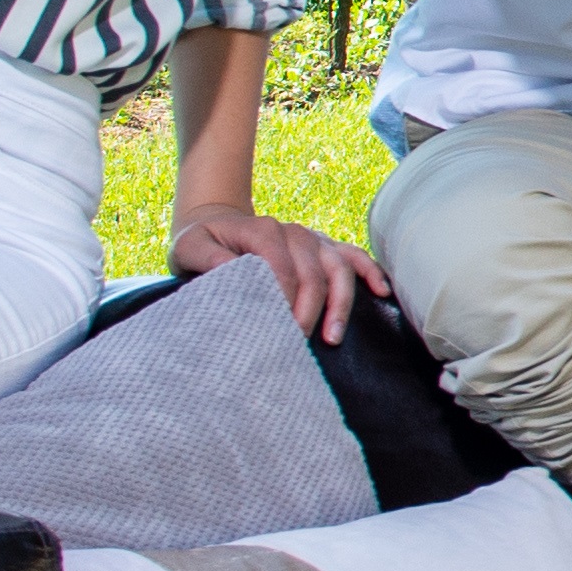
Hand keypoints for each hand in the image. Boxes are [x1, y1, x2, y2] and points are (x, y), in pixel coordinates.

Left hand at [171, 201, 383, 340]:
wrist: (216, 226)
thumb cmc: (201, 243)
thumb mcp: (190, 248)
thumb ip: (207, 258)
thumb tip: (231, 272)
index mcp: (263, 231)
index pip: (282, 269)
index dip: (283, 302)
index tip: (277, 332)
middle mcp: (292, 232)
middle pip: (314, 273)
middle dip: (310, 311)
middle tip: (298, 344)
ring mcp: (312, 239)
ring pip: (338, 267)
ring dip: (340, 302)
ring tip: (333, 337)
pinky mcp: (323, 247)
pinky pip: (353, 256)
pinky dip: (370, 271)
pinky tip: (382, 292)